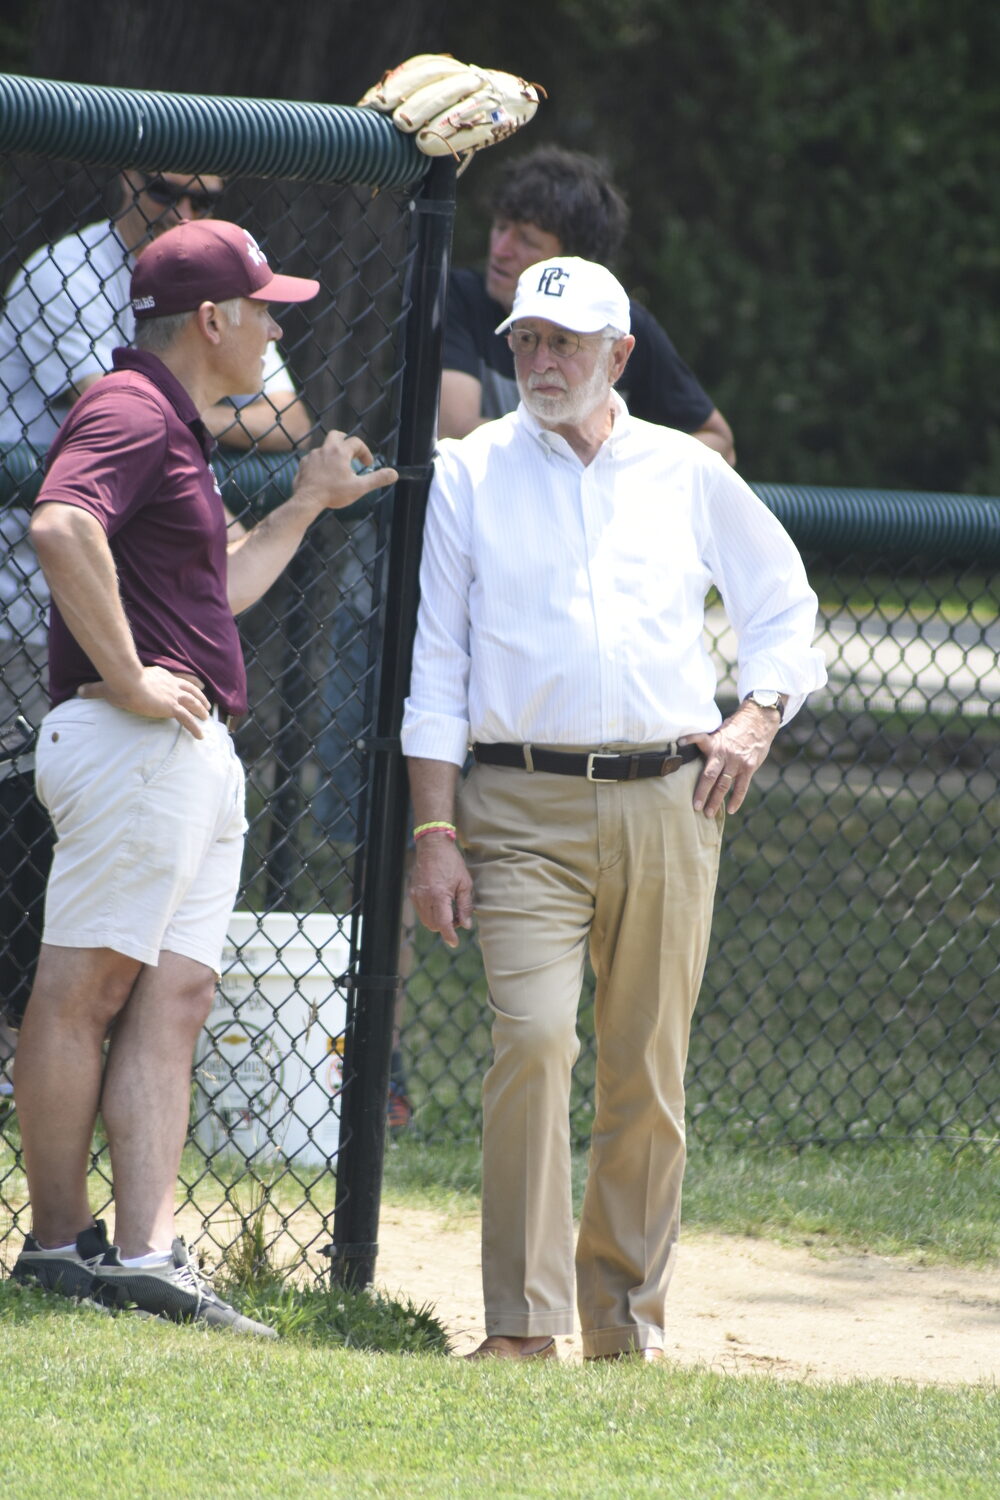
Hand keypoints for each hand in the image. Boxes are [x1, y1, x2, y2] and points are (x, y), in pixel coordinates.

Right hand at [77, 668, 209, 737]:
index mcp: (158, 676)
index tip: (186, 689)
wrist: (126, 682)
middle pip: (189, 690)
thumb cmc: (117, 683)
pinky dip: (195, 728)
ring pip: (193, 704)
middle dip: (198, 697)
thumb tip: (78, 692)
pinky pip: (188, 720)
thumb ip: (94, 689)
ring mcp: (172, 696)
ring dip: (201, 711)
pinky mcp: (172, 707)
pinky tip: (200, 736)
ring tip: (206, 719)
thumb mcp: (106, 686)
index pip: (173, 680)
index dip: (181, 685)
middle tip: (205, 705)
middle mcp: (169, 684)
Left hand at [292, 431, 396, 512]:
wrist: (307, 500)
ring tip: (338, 469)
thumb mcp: (359, 488)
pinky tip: (323, 475)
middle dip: (345, 441)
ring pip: (324, 448)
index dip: (365, 452)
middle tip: (351, 454)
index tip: (367, 465)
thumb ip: (377, 479)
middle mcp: (325, 449)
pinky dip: (320, 464)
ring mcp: (312, 455)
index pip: (356, 442)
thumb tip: (394, 473)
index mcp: (340, 451)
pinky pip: (313, 459)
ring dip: (333, 455)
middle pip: (337, 435)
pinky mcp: (303, 464)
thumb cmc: (334, 493)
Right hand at [409, 837, 474, 948]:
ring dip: (438, 921)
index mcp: (439, 895)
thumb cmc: (451, 862)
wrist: (432, 846)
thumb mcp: (464, 883)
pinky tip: (440, 903)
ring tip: (450, 909)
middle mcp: (424, 897)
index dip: (449, 936)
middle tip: (458, 916)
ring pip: (426, 920)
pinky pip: (421, 911)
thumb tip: (466, 925)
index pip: (443, 924)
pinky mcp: (412, 892)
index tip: (455, 943)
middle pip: (433, 925)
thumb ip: (465, 906)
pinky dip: (430, 913)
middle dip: (446, 926)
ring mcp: (416, 895)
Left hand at [681, 701, 780, 816]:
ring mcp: (737, 762)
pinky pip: (742, 787)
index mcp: (715, 743)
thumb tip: (687, 747)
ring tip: (708, 813)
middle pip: (710, 775)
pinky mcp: (749, 767)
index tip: (679, 743)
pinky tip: (731, 810)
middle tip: (695, 807)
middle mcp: (725, 754)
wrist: (759, 722)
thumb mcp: (719, 731)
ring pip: (724, 785)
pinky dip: (736, 799)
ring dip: (716, 801)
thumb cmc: (736, 728)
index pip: (699, 740)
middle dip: (702, 793)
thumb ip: (708, 743)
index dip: (689, 740)